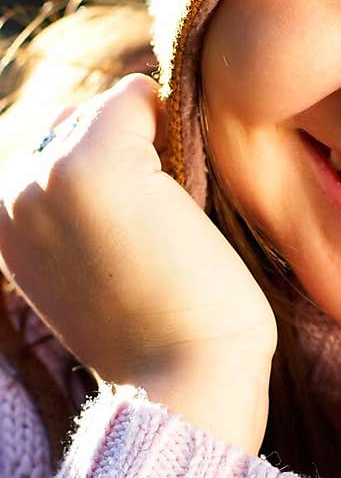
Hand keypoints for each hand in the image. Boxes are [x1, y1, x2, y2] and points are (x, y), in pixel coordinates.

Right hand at [0, 75, 276, 452]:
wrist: (187, 380)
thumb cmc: (161, 333)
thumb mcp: (89, 269)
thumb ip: (73, 213)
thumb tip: (116, 116)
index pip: (49, 151)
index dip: (107, 177)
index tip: (129, 240)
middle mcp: (6, 195)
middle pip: (74, 123)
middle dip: (125, 152)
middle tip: (158, 232)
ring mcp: (42, 177)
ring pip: (105, 111)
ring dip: (151, 143)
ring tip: (172, 221)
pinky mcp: (92, 165)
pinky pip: (138, 97)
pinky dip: (173, 123)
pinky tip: (185, 188)